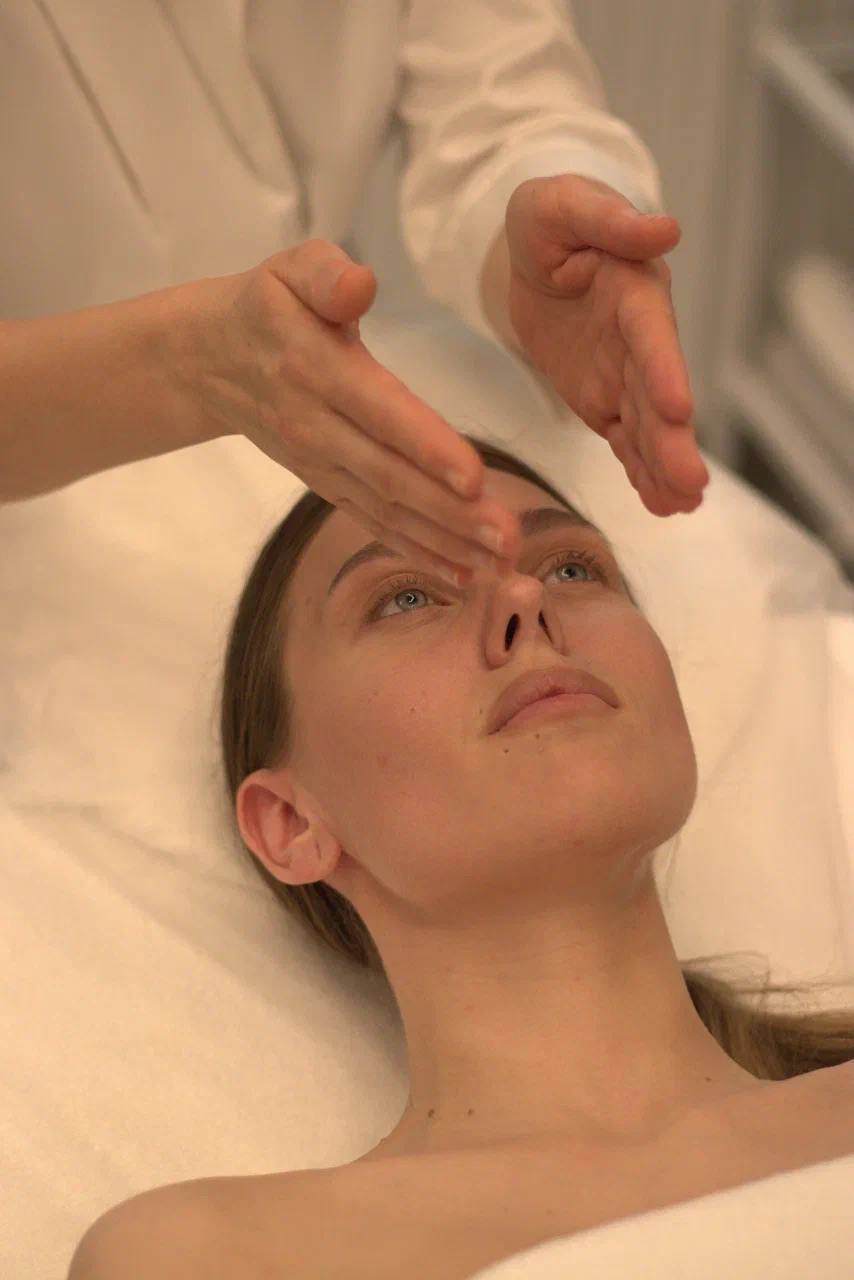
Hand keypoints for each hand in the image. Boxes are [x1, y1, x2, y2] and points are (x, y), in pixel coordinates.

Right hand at [193, 239, 518, 584]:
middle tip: (508, 537)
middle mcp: (318, 427)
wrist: (209, 361)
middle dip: (452, 513)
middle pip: (391, 477)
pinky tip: (463, 576)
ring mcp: (322, 464)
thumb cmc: (268, 306)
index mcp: (317, 369)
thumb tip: (359, 286)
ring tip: (500, 566)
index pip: (379, 413)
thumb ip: (325, 275)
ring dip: (446, 542)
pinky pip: (375, 522)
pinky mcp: (328, 485)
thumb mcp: (289, 269)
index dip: (426, 447)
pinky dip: (418, 552)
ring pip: (388, 509)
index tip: (473, 478)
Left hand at [504, 174, 709, 516]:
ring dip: (662, 466)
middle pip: (657, 395)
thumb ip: (606, 219)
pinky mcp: (603, 400)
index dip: (664, 371)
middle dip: (672, 440)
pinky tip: (660, 504)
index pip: (652, 336)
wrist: (529, 257)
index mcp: (633, 292)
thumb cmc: (547, 222)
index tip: (678, 408)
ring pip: (645, 427)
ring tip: (680, 505)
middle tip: (691, 483)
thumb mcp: (560, 206)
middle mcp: (639, 340)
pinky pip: (623, 440)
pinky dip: (640, 471)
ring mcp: (623, 375)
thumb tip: (664, 228)